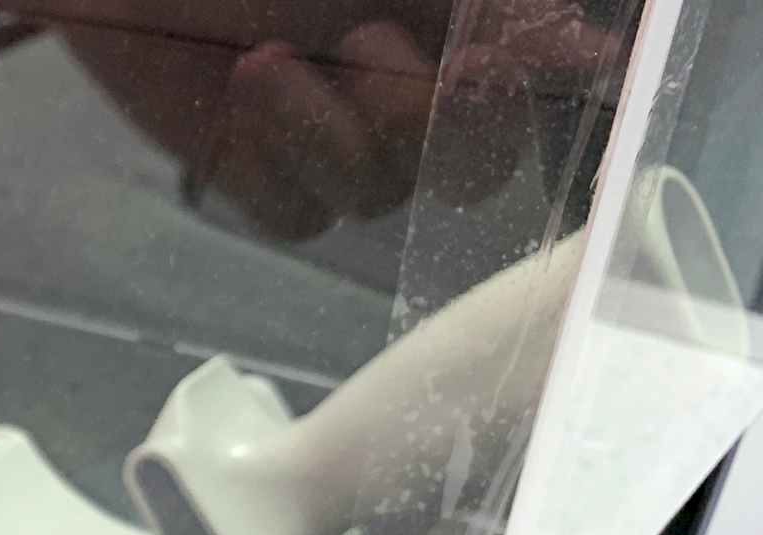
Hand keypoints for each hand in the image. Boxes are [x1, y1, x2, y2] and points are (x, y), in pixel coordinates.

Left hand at [57, 1, 620, 239]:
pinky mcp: (266, 179)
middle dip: (421, 118)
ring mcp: (341, 140)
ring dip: (327, 127)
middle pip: (472, 168)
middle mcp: (417, 88)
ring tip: (266, 56)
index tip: (484, 64)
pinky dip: (273, 158)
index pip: (542, 91)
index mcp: (462, 21)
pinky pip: (301, 216)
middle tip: (368, 47)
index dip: (524, 98)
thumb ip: (493, 9)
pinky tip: (240, 91)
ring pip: (378, 193)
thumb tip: (591, 49)